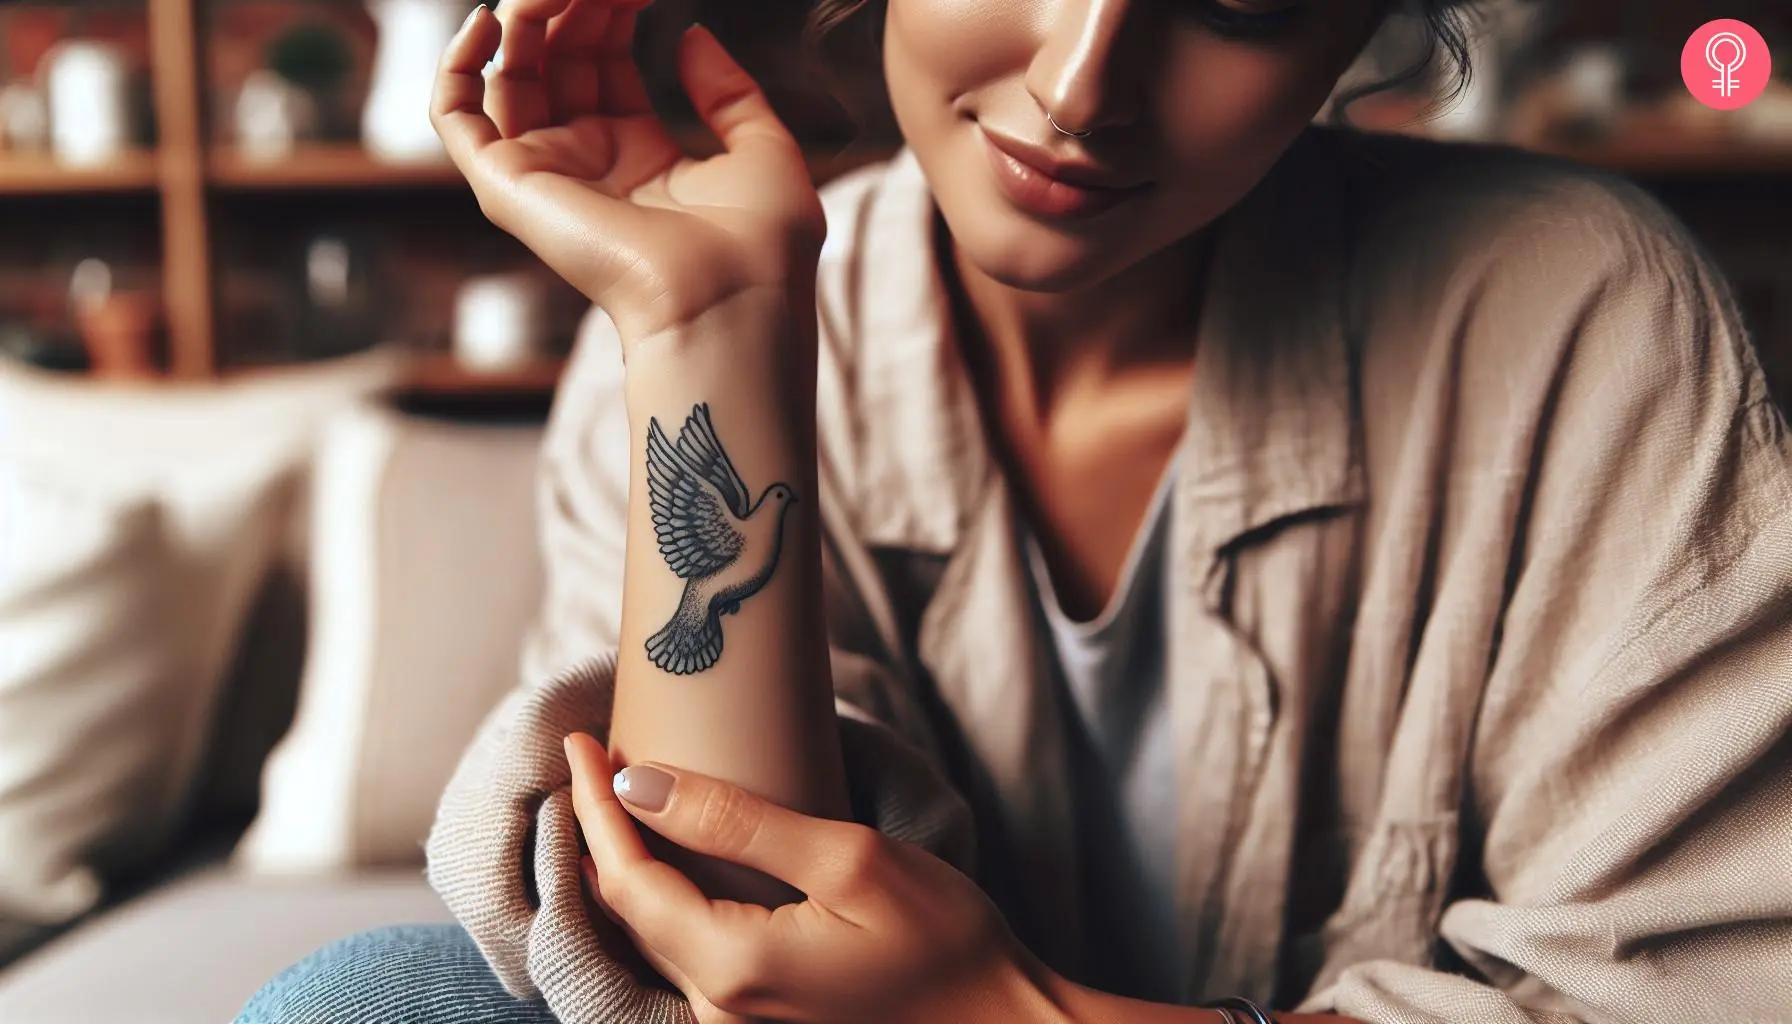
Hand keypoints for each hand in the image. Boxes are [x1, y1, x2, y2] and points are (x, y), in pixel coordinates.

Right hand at [431, 0, 825, 340]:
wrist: (732, 304)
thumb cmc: (761, 249)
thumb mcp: (763, 151)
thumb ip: (728, 92)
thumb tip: (688, 33)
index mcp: (642, 158)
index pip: (604, 62)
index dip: (613, 9)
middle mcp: (588, 165)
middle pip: (558, 58)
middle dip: (576, 2)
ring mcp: (547, 176)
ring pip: (510, 74)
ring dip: (529, 14)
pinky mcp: (511, 189)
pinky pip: (457, 119)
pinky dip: (458, 65)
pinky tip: (490, 19)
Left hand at [564, 733, 1061, 1023]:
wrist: (999, 1021)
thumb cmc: (945, 940)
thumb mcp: (848, 858)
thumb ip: (737, 821)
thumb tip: (637, 782)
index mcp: (731, 964)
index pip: (626, 877)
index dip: (593, 805)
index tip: (578, 742)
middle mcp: (718, 1008)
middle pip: (627, 911)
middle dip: (600, 830)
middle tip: (592, 756)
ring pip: (649, 936)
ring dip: (627, 864)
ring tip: (618, 797)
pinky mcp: (758, 1023)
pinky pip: (684, 955)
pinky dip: (663, 900)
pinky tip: (671, 859)